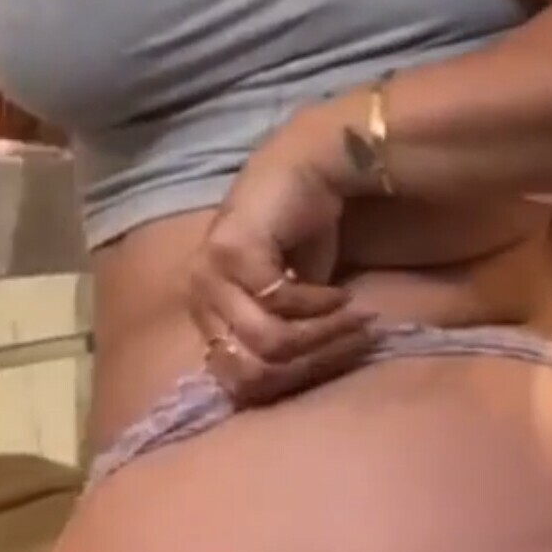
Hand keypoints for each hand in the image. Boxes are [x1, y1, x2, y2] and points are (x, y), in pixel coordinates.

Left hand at [187, 133, 374, 406]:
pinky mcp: (232, 252)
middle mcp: (197, 296)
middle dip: (312, 363)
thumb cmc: (299, 235)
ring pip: (268, 342)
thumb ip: (282, 336)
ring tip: (354, 318)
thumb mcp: (289, 300)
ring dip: (323, 335)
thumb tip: (298, 382)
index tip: (334, 364)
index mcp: (205, 314)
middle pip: (253, 371)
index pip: (237, 383)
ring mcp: (209, 273)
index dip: (291, 383)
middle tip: (353, 343)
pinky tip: (339, 292)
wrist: (306, 167)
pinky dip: (319, 305)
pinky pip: (281, 303)